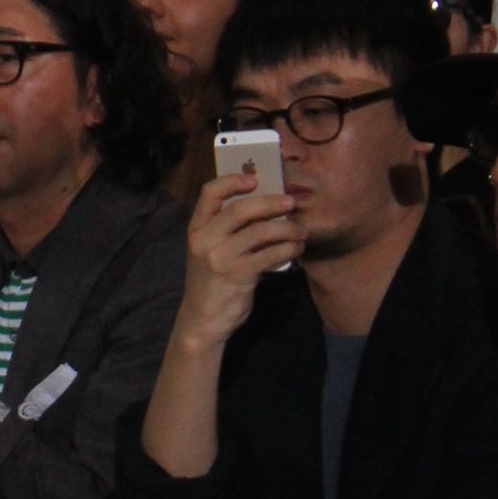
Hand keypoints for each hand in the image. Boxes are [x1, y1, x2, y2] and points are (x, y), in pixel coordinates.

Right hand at [176, 170, 300, 348]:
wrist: (203, 318)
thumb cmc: (212, 280)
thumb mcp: (211, 250)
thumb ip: (229, 229)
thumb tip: (267, 205)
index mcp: (196, 228)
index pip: (210, 193)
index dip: (232, 181)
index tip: (255, 179)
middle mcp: (204, 239)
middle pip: (240, 210)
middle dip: (270, 202)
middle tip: (291, 202)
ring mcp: (219, 257)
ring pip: (259, 232)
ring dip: (286, 228)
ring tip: (301, 230)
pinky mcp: (237, 275)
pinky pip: (269, 255)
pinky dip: (287, 249)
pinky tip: (296, 248)